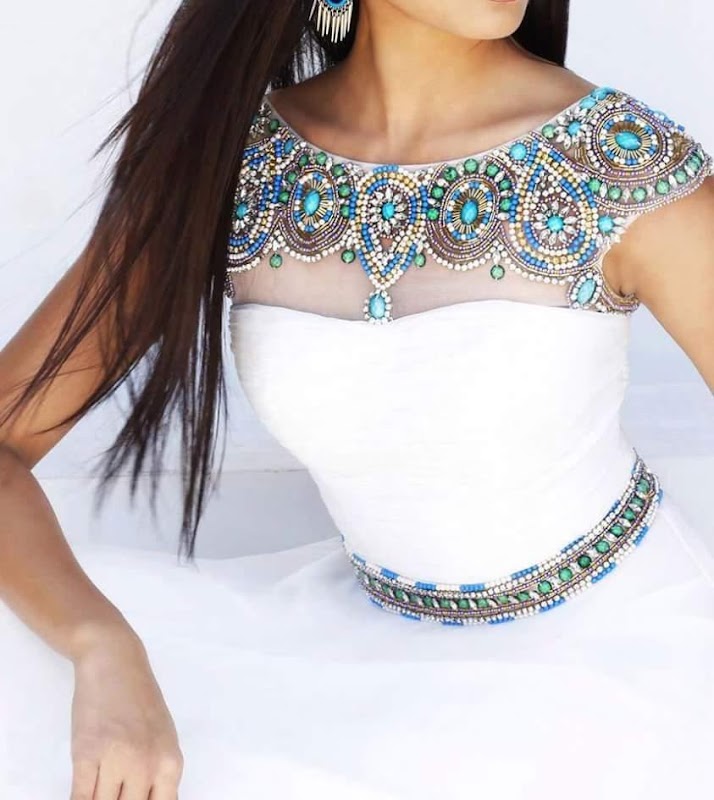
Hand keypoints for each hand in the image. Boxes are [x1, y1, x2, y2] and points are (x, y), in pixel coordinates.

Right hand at [69, 626, 183, 799]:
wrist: (115, 662)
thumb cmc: (139, 700)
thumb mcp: (162, 739)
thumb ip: (159, 775)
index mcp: (170, 763)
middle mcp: (147, 764)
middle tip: (113, 793)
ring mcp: (117, 759)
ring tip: (98, 789)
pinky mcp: (87, 754)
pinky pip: (80, 799)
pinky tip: (80, 795)